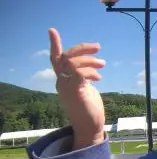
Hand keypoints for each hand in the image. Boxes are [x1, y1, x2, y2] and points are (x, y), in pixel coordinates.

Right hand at [48, 28, 105, 147]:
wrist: (90, 128)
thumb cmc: (89, 109)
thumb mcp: (85, 89)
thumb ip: (82, 78)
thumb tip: (90, 68)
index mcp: (63, 81)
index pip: (55, 60)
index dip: (54, 45)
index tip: (52, 30)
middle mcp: (61, 82)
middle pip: (65, 57)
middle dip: (81, 49)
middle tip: (98, 47)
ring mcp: (66, 87)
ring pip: (72, 64)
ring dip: (89, 60)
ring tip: (103, 64)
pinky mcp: (75, 92)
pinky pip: (79, 74)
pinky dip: (90, 72)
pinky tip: (99, 78)